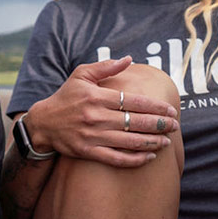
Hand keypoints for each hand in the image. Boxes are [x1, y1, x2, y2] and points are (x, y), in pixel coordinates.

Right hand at [27, 57, 178, 167]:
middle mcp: (95, 116)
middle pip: (135, 122)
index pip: (134, 101)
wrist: (43, 123)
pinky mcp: (88, 152)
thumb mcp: (80, 76)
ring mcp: (92, 136)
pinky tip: (149, 157)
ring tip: (166, 141)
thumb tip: (129, 59)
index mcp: (96, 96)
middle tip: (175, 125)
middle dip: (160, 124)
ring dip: (152, 142)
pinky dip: (135, 159)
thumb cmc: (65, 97)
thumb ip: (105, 66)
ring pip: (130, 141)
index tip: (170, 110)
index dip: (156, 107)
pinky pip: (116, 158)